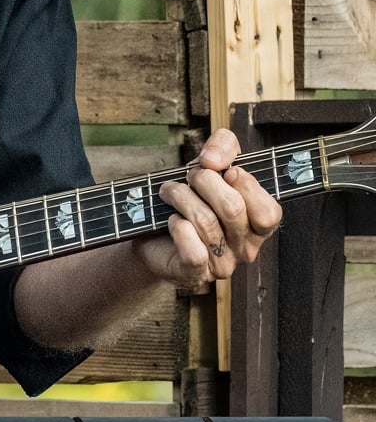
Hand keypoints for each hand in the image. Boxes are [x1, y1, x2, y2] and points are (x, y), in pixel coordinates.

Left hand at [131, 128, 283, 290]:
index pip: (269, 211)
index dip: (245, 184)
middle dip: (203, 181)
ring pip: (206, 223)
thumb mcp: (212, 162)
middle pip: (233, 209)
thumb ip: (224, 147)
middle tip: (188, 176)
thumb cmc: (191, 195)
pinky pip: (194, 252)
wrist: (152, 231)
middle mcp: (246, 248)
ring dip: (180, 197)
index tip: (221, 169)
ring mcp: (223, 265)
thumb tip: (213, 161)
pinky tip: (172, 220)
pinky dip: (178, 228)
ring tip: (170, 191)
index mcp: (258, 225)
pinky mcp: (195, 274)